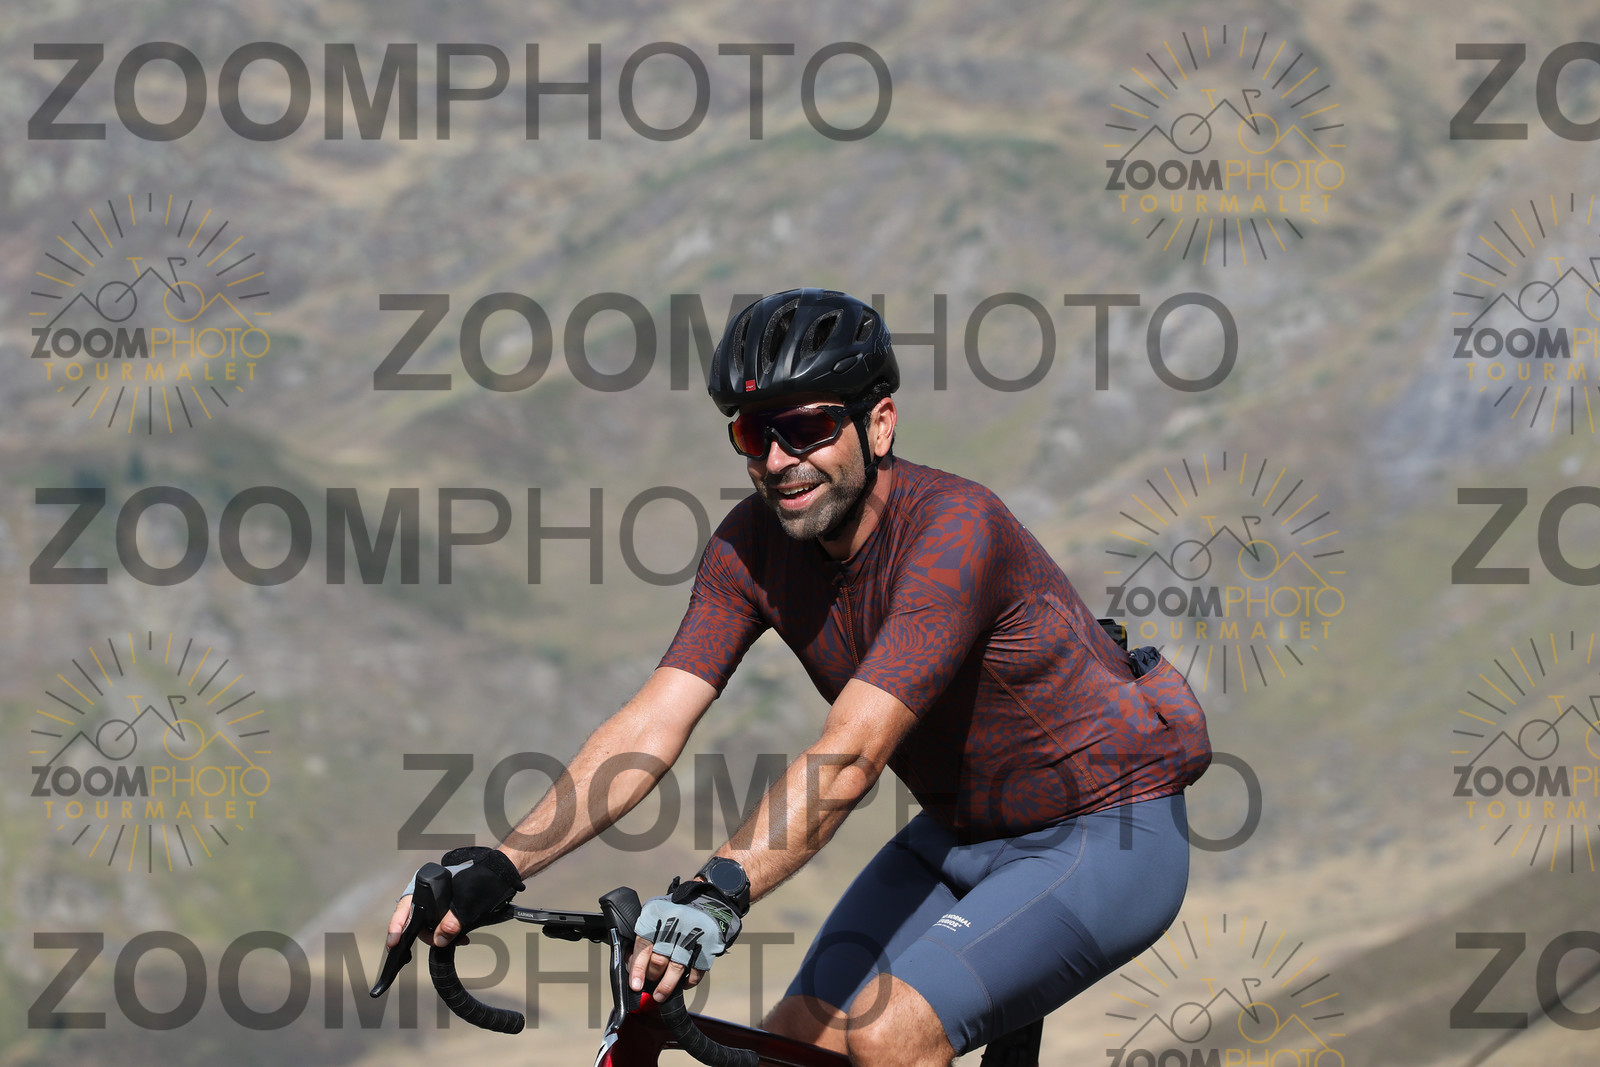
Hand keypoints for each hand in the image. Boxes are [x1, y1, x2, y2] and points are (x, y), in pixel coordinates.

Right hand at [387, 847, 523, 948]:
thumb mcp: (467, 902)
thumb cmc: (485, 880)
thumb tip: (440, 939)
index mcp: (428, 883)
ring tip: (456, 939)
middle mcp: (428, 890)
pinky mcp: (445, 906)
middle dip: (427, 934)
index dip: (398, 925)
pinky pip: (439, 922)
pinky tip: (458, 936)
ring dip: (439, 934)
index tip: (393, 941)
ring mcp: (436, 899)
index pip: (406, 906)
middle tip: (440, 943)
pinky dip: (446, 931)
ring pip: (428, 923)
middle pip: (416, 918)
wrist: (501, 875)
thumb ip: (452, 921)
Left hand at [628, 878, 742, 1001]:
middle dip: (652, 977)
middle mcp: (674, 926)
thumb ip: (643, 935)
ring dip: (667, 986)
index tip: (635, 985)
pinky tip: (683, 984)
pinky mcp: (707, 945)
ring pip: (676, 968)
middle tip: (649, 983)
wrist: (707, 899)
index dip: (637, 969)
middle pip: (659, 960)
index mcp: (657, 916)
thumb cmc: (676, 910)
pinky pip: (696, 970)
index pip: (643, 947)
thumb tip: (632, 963)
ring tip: (660, 995)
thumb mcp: (654, 913)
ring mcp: (692, 936)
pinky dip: (689, 981)